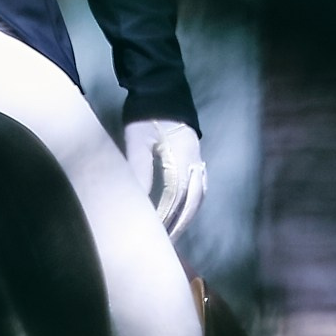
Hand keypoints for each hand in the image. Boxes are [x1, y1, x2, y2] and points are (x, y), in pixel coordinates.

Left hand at [122, 118, 207, 237]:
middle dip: (180, 223)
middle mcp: (195, 160)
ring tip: (173, 234)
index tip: (155, 234)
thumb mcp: (138, 141)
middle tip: (165, 244)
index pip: (177, 195)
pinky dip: (190, 205)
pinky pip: (198, 188)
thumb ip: (139, 169)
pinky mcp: (194, 158)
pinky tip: (180, 215)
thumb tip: (138, 201)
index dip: (167, 216)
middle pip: (192, 200)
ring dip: (186, 216)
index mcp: (183, 156)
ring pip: (198, 195)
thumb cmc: (145, 115)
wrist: (160, 90)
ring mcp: (197, 159)